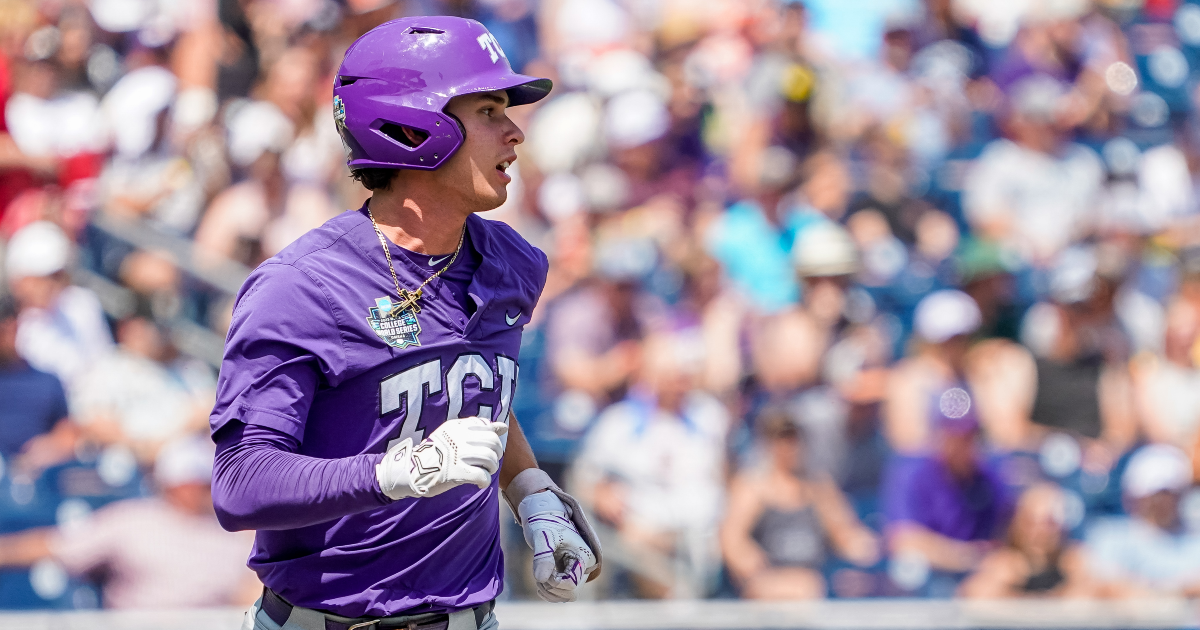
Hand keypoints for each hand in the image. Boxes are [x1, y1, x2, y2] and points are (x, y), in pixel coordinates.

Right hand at [376, 417, 506, 499]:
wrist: (411, 470)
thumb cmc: (434, 453)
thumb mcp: (452, 434)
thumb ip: (476, 429)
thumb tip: (503, 427)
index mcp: (458, 426)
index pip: (486, 427)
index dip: (493, 439)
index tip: (488, 448)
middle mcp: (459, 438)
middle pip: (493, 443)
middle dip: (496, 455)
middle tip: (488, 463)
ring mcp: (458, 455)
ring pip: (490, 459)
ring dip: (491, 468)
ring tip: (483, 472)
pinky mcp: (457, 472)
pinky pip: (482, 476)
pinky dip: (483, 481)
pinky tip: (478, 483)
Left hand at [519, 491, 597, 601]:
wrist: (544, 515)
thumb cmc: (544, 522)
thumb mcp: (542, 537)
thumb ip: (542, 556)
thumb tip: (540, 579)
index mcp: (583, 556)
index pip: (572, 584)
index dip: (554, 582)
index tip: (543, 572)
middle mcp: (584, 566)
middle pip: (571, 593)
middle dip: (552, 588)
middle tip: (539, 576)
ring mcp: (577, 571)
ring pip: (567, 596)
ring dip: (550, 592)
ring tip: (539, 578)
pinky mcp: (569, 574)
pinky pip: (562, 593)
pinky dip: (550, 592)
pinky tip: (541, 582)